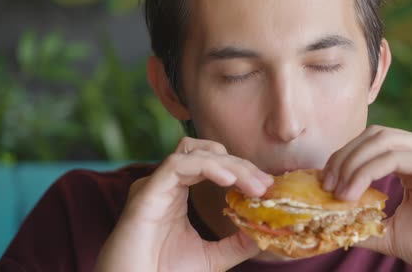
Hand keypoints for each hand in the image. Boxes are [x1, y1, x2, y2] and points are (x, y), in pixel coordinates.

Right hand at [95, 137, 272, 271]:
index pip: (212, 163)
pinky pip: (176, 165)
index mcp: (177, 192)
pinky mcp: (146, 193)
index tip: (266, 186)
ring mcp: (154, 186)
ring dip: (228, 163)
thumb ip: (236, 243)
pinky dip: (206, 167)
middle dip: (240, 165)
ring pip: (193, 152)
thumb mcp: (211, 259)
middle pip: (206, 153)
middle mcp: (165, 184)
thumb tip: (264, 232)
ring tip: (253, 185)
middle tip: (265, 184)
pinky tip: (229, 181)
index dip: (241, 169)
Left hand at [321, 126, 411, 271]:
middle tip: (327, 185)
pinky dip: (368, 171)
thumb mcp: (391, 232)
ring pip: (382, 141)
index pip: (370, 143)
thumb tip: (328, 222)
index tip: (324, 184)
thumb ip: (363, 222)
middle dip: (343, 157)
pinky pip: (397, 157)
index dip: (343, 158)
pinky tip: (354, 192)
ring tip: (338, 191)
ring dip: (352, 163)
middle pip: (373, 136)